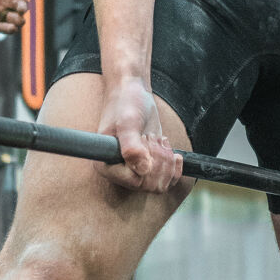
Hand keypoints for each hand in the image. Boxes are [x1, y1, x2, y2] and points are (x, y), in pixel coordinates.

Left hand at [0, 0, 33, 34]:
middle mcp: (6, 0)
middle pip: (22, 3)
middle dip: (23, 6)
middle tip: (21, 8)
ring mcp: (2, 14)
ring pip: (17, 18)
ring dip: (18, 19)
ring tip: (16, 21)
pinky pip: (6, 29)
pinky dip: (10, 29)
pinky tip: (10, 29)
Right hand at [97, 75, 182, 192]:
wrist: (132, 93)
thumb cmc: (126, 104)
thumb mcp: (128, 122)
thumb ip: (132, 147)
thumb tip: (143, 171)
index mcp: (106, 165)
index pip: (135, 182)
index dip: (149, 165)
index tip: (146, 140)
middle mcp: (118, 172)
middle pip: (150, 185)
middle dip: (159, 161)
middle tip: (153, 138)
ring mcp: (134, 171)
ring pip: (160, 184)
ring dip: (166, 161)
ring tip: (158, 140)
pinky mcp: (147, 168)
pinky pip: (167, 180)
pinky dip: (174, 166)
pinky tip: (171, 150)